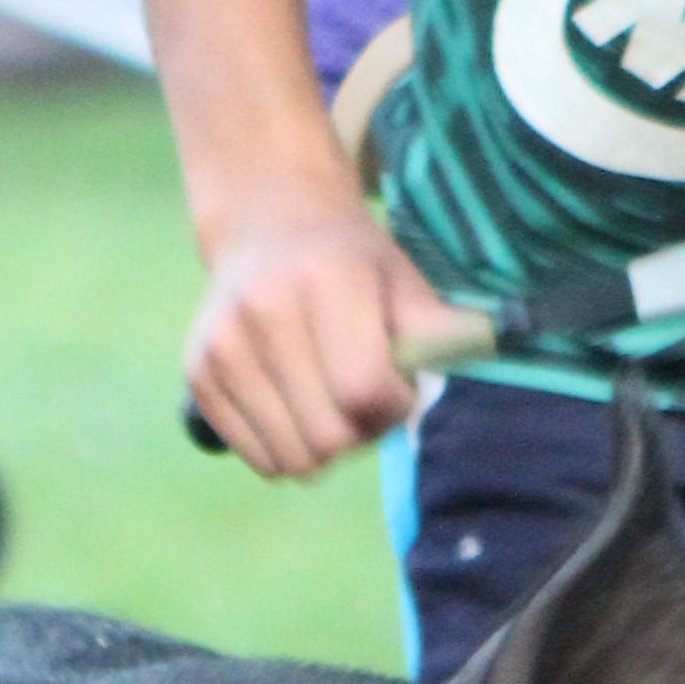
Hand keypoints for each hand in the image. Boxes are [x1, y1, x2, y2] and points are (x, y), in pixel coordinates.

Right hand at [184, 185, 462, 478]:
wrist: (269, 225)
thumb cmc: (354, 264)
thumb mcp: (404, 281)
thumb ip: (441, 331)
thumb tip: (487, 350)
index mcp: (327, 279)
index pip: (364, 389)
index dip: (392, 406)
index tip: (397, 387)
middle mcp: (265, 308)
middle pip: (327, 437)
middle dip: (359, 433)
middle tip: (363, 399)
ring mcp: (224, 343)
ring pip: (290, 458)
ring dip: (324, 448)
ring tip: (330, 404)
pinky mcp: (198, 372)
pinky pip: (257, 457)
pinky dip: (286, 448)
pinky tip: (294, 406)